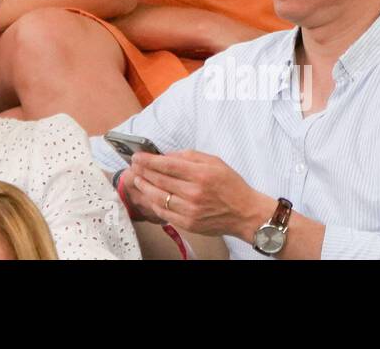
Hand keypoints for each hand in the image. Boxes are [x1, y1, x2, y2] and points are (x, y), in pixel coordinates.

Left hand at [127, 149, 267, 239]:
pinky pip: (164, 213)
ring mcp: (190, 210)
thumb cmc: (230, 185)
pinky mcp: (189, 224)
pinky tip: (149, 196)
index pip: (167, 165)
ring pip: (158, 197)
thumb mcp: (214, 162)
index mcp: (200, 174)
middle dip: (143, 171)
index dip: (148, 160)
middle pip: (160, 180)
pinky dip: (153, 203)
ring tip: (138, 179)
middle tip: (134, 165)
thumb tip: (166, 155)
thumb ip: (189, 156)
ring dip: (145, 187)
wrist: (245, 213)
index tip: (138, 156)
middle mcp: (194, 193)